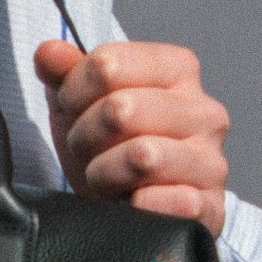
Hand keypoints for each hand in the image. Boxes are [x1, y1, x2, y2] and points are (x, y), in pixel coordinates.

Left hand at [34, 37, 230, 230]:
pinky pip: (165, 202)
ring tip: (105, 178)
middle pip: (121, 109)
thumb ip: (64, 72)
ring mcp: (212, 161)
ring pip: (143, 156)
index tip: (73, 111)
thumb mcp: (82, 103)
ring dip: (105, 173)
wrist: (133, 208)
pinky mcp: (210, 206)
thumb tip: (49, 53)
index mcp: (179, 70)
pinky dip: (136, 206)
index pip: (108, 65)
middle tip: (87, 151)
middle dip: (86, 137)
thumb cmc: (111, 147)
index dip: (74, 93)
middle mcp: (204, 111)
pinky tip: (131, 203)